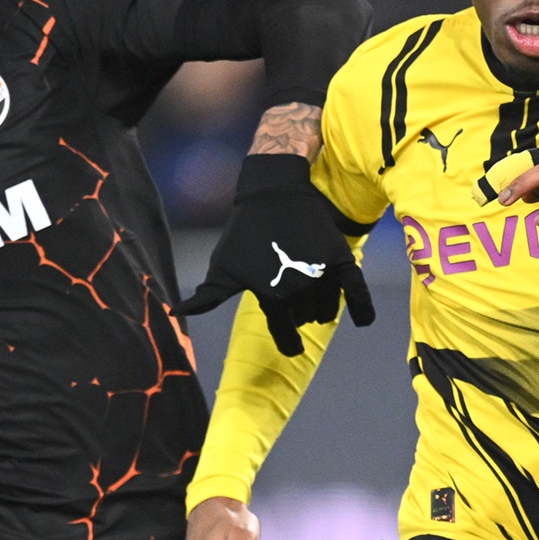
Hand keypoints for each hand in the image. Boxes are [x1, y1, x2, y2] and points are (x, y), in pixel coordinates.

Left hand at [177, 153, 372, 356]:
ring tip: (309, 291)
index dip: (287, 342)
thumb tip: (174, 314)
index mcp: (271, 297)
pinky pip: (358, 291)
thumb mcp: (221, 266)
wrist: (274, 191)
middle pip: (305, 320)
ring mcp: (321, 275)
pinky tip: (364, 321)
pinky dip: (363, 309)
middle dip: (298, 314)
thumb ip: (206, 297)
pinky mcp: (341, 259)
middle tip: (289, 291)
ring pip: (327, 309)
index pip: (284, 334)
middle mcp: (298, 289)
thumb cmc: (243, 231)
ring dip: (320, 308)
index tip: (291, 348)